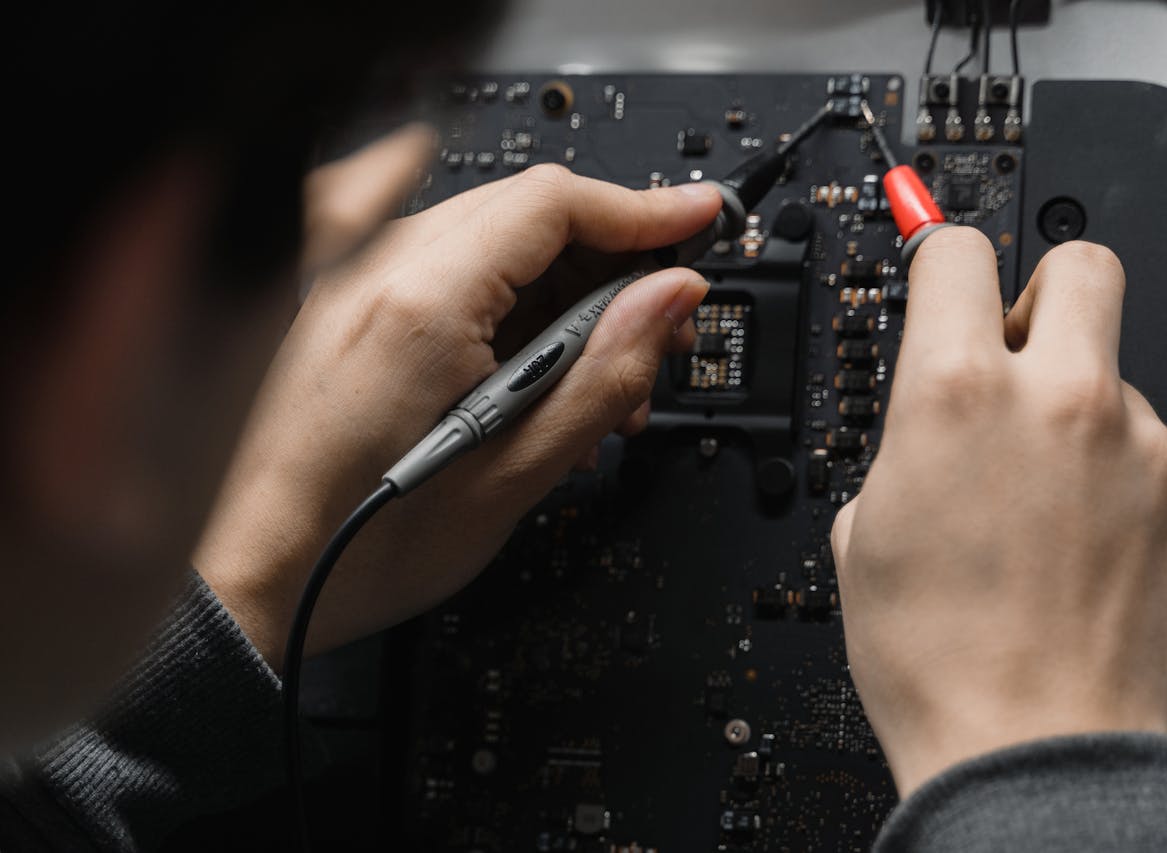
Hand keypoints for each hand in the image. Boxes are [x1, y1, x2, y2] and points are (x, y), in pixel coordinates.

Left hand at [194, 151, 721, 669]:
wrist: (250, 576)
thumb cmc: (358, 546)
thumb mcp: (515, 478)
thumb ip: (604, 377)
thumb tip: (668, 303)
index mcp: (421, 304)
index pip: (555, 204)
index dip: (643, 209)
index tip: (695, 222)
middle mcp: (376, 270)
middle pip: (529, 214)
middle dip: (611, 263)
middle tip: (660, 328)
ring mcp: (352, 281)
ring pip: (494, 243)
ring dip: (562, 294)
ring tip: (598, 382)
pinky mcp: (345, 303)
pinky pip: (450, 271)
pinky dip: (508, 306)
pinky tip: (535, 373)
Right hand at [830, 228, 1166, 796]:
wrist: (1033, 753)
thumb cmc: (938, 661)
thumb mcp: (865, 534)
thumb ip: (902, 448)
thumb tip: (931, 424)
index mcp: (953, 396)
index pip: (957, 254)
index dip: (940, 253)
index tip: (942, 266)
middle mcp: (1056, 401)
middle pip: (1082, 264)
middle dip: (1044, 286)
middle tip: (1017, 342)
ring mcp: (1137, 448)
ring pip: (1115, 373)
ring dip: (1076, 409)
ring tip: (1038, 502)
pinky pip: (1149, 452)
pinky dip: (1114, 478)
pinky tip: (1079, 544)